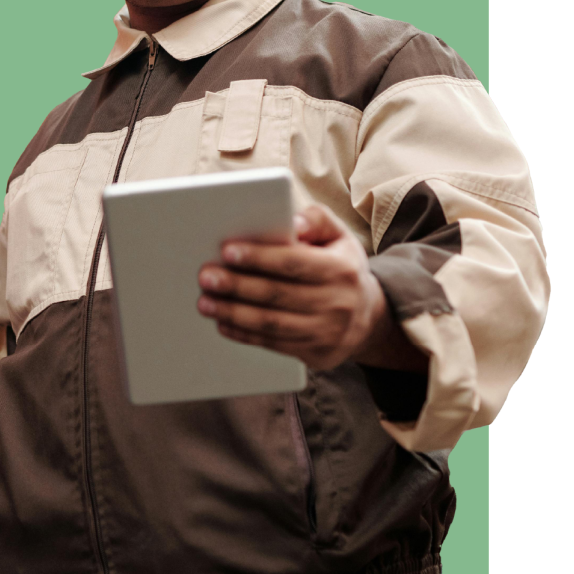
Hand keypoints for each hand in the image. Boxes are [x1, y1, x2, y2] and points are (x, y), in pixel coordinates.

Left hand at [197, 204, 405, 370]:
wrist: (367, 317)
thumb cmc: (341, 268)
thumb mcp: (339, 237)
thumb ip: (317, 220)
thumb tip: (293, 222)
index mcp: (340, 269)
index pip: (293, 262)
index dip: (259, 257)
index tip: (227, 252)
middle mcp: (337, 302)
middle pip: (277, 294)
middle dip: (237, 285)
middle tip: (206, 277)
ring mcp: (327, 332)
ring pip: (271, 323)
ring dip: (233, 313)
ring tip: (205, 302)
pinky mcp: (316, 353)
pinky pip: (273, 344)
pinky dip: (244, 334)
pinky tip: (223, 323)